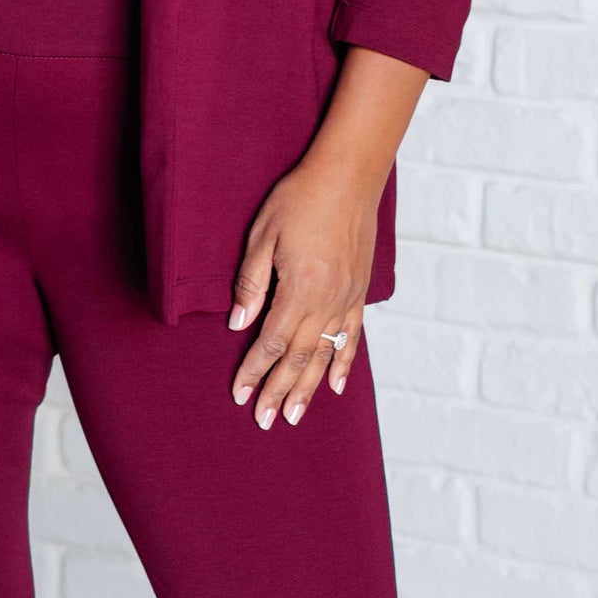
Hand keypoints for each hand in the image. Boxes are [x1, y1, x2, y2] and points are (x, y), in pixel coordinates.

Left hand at [227, 43, 428, 429]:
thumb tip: (238, 324)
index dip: (254, 372)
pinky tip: (334, 386)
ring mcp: (347, 298)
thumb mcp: (263, 234)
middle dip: (279, 392)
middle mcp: (326, 301)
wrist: (349, 175)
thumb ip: (251, 283)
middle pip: (299, 358)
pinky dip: (343, 364)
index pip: (271, 342)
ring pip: (325, 355)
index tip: (240, 396)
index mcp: (298, 289)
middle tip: (265, 422)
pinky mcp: (359, 291)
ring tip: (295, 416)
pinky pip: (351, 336)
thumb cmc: (300, 198)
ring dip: (308, 388)